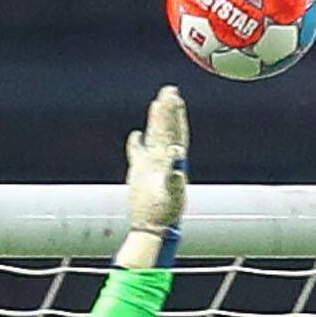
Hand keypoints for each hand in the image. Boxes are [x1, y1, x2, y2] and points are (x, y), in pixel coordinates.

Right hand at [126, 85, 188, 240]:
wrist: (153, 227)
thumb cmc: (163, 213)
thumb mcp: (170, 192)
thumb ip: (173, 173)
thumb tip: (178, 154)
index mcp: (173, 163)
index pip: (175, 133)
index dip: (175, 115)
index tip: (174, 97)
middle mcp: (164, 161)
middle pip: (167, 130)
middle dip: (168, 110)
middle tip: (170, 89)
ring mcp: (152, 166)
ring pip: (154, 138)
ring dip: (157, 120)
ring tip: (158, 102)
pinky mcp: (139, 175)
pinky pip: (138, 154)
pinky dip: (137, 144)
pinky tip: (137, 135)